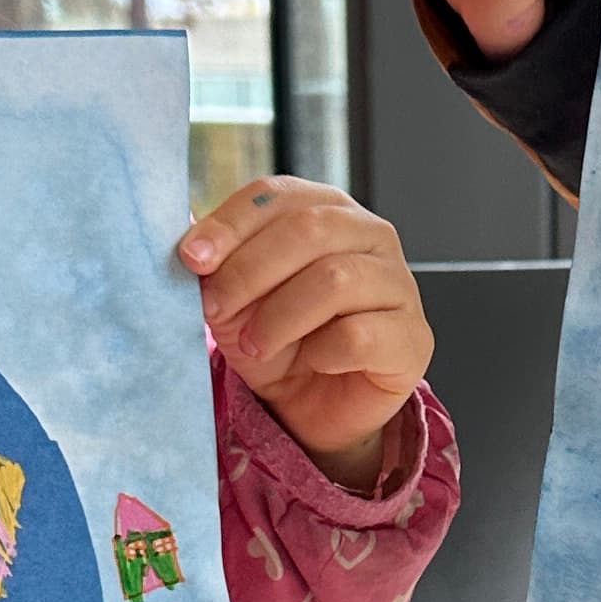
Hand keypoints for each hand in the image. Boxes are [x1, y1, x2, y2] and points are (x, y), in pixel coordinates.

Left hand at [179, 180, 431, 489]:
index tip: (191, 259)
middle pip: (309, 229)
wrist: (310, 406)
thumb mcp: (233, 295)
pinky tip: (312, 362)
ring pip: (335, 280)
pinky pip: (360, 335)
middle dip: (250, 272)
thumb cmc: (275, 338)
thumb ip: (216, 261)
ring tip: (254, 345)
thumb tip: (187, 239)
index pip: (277, 195)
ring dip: (279, 317)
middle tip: (217, 310)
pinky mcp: (412, 339)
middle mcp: (370, 235)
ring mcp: (399, 284)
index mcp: (325, 209)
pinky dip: (322, 353)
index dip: (230, 224)